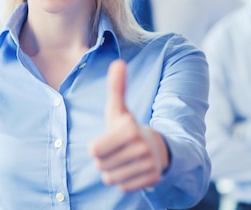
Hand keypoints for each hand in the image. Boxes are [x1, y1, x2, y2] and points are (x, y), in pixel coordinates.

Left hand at [88, 59, 168, 191]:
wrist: (157, 148)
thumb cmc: (128, 128)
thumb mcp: (119, 109)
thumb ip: (116, 87)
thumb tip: (118, 63)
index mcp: (129, 129)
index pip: (94, 150)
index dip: (97, 146)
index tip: (111, 139)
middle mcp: (140, 147)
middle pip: (101, 165)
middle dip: (105, 159)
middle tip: (118, 150)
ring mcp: (148, 164)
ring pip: (110, 178)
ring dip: (113, 171)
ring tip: (124, 160)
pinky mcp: (152, 179)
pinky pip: (122, 187)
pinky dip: (124, 181)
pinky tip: (133, 170)